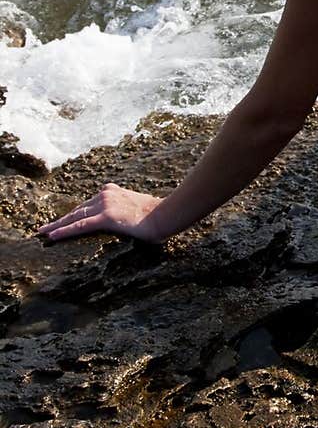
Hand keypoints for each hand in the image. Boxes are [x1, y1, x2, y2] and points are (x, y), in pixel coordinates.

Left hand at [36, 184, 165, 243]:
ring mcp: (105, 204)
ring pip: (75, 217)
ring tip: (43, 233)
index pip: (87, 205)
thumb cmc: (156, 214)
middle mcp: (105, 194)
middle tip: (44, 228)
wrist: (165, 214)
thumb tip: (123, 221)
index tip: (61, 221)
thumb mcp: (136, 208)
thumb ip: (124, 211)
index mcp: (112, 191)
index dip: (72, 214)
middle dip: (60, 220)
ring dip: (57, 226)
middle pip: (77, 209)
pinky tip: (52, 236)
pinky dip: (64, 231)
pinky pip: (80, 225)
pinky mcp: (106, 217)